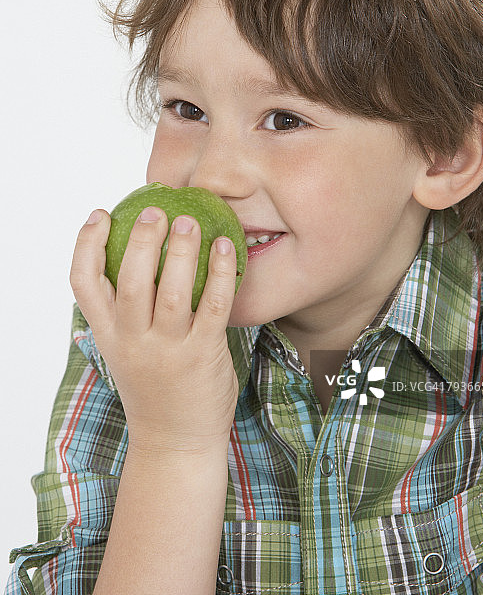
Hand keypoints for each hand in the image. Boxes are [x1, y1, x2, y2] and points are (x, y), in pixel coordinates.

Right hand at [69, 206, 238, 453]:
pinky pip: (212, 306)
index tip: (100, 215)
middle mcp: (132, 341)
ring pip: (169, 291)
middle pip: (128, 281)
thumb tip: (145, 256)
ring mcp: (167, 350)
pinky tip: (225, 248)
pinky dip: (219, 274)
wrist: (176, 444)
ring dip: (180, 251)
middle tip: (155, 211)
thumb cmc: (156, 389)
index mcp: (109, 336)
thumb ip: (128, 314)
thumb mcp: (126, 351)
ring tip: (189, 222)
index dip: (87, 245)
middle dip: (140, 240)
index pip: (83, 285)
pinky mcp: (202, 355)